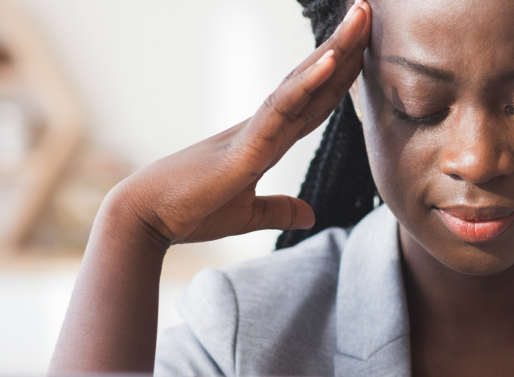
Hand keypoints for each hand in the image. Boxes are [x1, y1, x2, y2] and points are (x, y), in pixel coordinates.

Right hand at [108, 0, 372, 245]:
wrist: (146, 218)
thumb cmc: (189, 211)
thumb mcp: (247, 214)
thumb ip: (278, 210)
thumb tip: (310, 216)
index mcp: (267, 140)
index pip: (315, 102)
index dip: (341, 75)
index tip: (364, 46)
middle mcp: (264, 126)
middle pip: (314, 81)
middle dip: (344, 46)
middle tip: (367, 9)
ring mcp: (256, 131)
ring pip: (302, 83)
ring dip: (334, 49)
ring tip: (360, 15)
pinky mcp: (246, 146)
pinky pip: (281, 109)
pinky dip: (307, 84)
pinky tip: (331, 61)